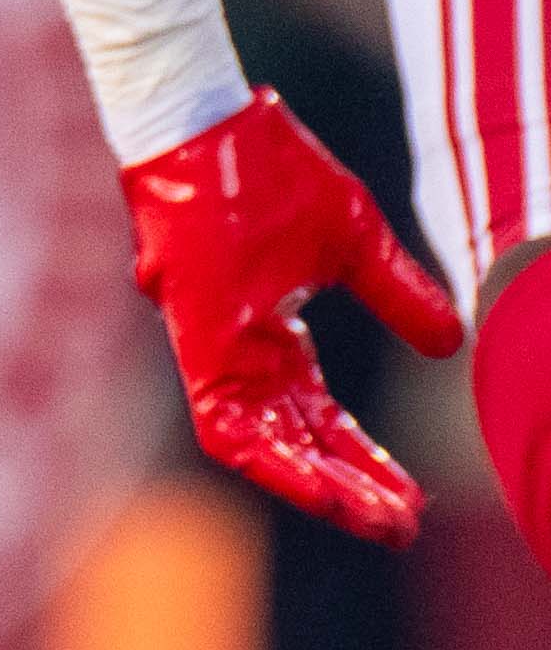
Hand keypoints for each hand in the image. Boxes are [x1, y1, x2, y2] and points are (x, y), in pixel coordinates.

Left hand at [120, 88, 464, 544]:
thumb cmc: (269, 169)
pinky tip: (318, 488)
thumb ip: (398, 295)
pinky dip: (272, 460)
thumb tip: (453, 345)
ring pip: (265, 448)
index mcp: (275, 333)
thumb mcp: (354, 241)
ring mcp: (216, 352)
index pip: (322, 419)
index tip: (409, 497)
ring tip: (375, 519)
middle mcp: (245, 354)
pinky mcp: (196, 346)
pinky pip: (226, 425)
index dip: (365, 459)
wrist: (205, 122)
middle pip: (299, 442)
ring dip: (318, 486)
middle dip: (351, 488)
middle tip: (401, 528)